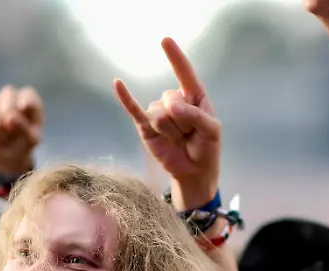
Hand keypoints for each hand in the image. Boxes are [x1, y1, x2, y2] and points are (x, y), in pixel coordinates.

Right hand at [0, 85, 43, 178]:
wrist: (6, 157)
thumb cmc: (24, 146)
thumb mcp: (30, 141)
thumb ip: (24, 129)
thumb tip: (10, 117)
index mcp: (31, 103)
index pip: (28, 94)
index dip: (25, 99)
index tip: (23, 108)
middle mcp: (13, 99)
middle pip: (8, 92)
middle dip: (7, 106)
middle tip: (8, 122)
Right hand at [114, 39, 219, 209]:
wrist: (194, 172)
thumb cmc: (206, 148)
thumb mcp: (211, 131)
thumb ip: (195, 115)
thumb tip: (169, 107)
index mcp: (194, 97)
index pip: (185, 73)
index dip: (175, 57)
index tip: (165, 40)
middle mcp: (174, 101)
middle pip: (170, 99)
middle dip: (182, 121)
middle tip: (190, 135)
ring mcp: (158, 112)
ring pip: (158, 114)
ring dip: (171, 132)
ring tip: (179, 141)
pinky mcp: (145, 126)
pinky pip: (134, 109)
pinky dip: (125, 98)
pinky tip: (118, 83)